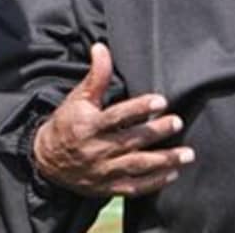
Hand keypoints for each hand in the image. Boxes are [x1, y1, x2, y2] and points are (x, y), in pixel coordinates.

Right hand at [32, 43, 193, 197]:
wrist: (46, 160)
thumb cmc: (67, 123)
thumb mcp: (78, 98)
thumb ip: (95, 75)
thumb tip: (101, 47)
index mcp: (89, 125)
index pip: (117, 116)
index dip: (139, 108)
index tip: (161, 101)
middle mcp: (97, 150)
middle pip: (131, 141)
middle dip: (156, 132)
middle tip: (178, 122)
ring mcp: (103, 171)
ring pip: (137, 166)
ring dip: (164, 160)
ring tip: (187, 154)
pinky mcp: (107, 187)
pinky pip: (134, 187)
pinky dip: (154, 182)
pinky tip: (173, 173)